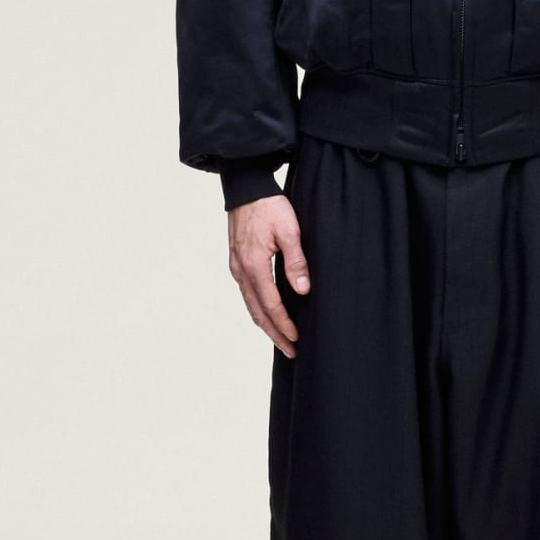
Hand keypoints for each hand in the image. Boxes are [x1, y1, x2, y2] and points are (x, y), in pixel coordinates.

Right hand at [229, 194, 308, 355]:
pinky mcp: (236, 263)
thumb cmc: (269, 206)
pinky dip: (258, 310)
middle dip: (274, 334)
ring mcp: (236, 267)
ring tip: (281, 339)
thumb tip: (303, 290)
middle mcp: (241, 271)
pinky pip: (247, 294)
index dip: (284, 324)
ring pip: (250, 305)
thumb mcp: (289, 230)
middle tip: (290, 351)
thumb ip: (296, 261)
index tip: (296, 338)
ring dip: (265, 325)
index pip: (271, 304)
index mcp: (254, 265)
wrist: (246, 189)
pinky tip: (268, 314)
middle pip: (257, 312)